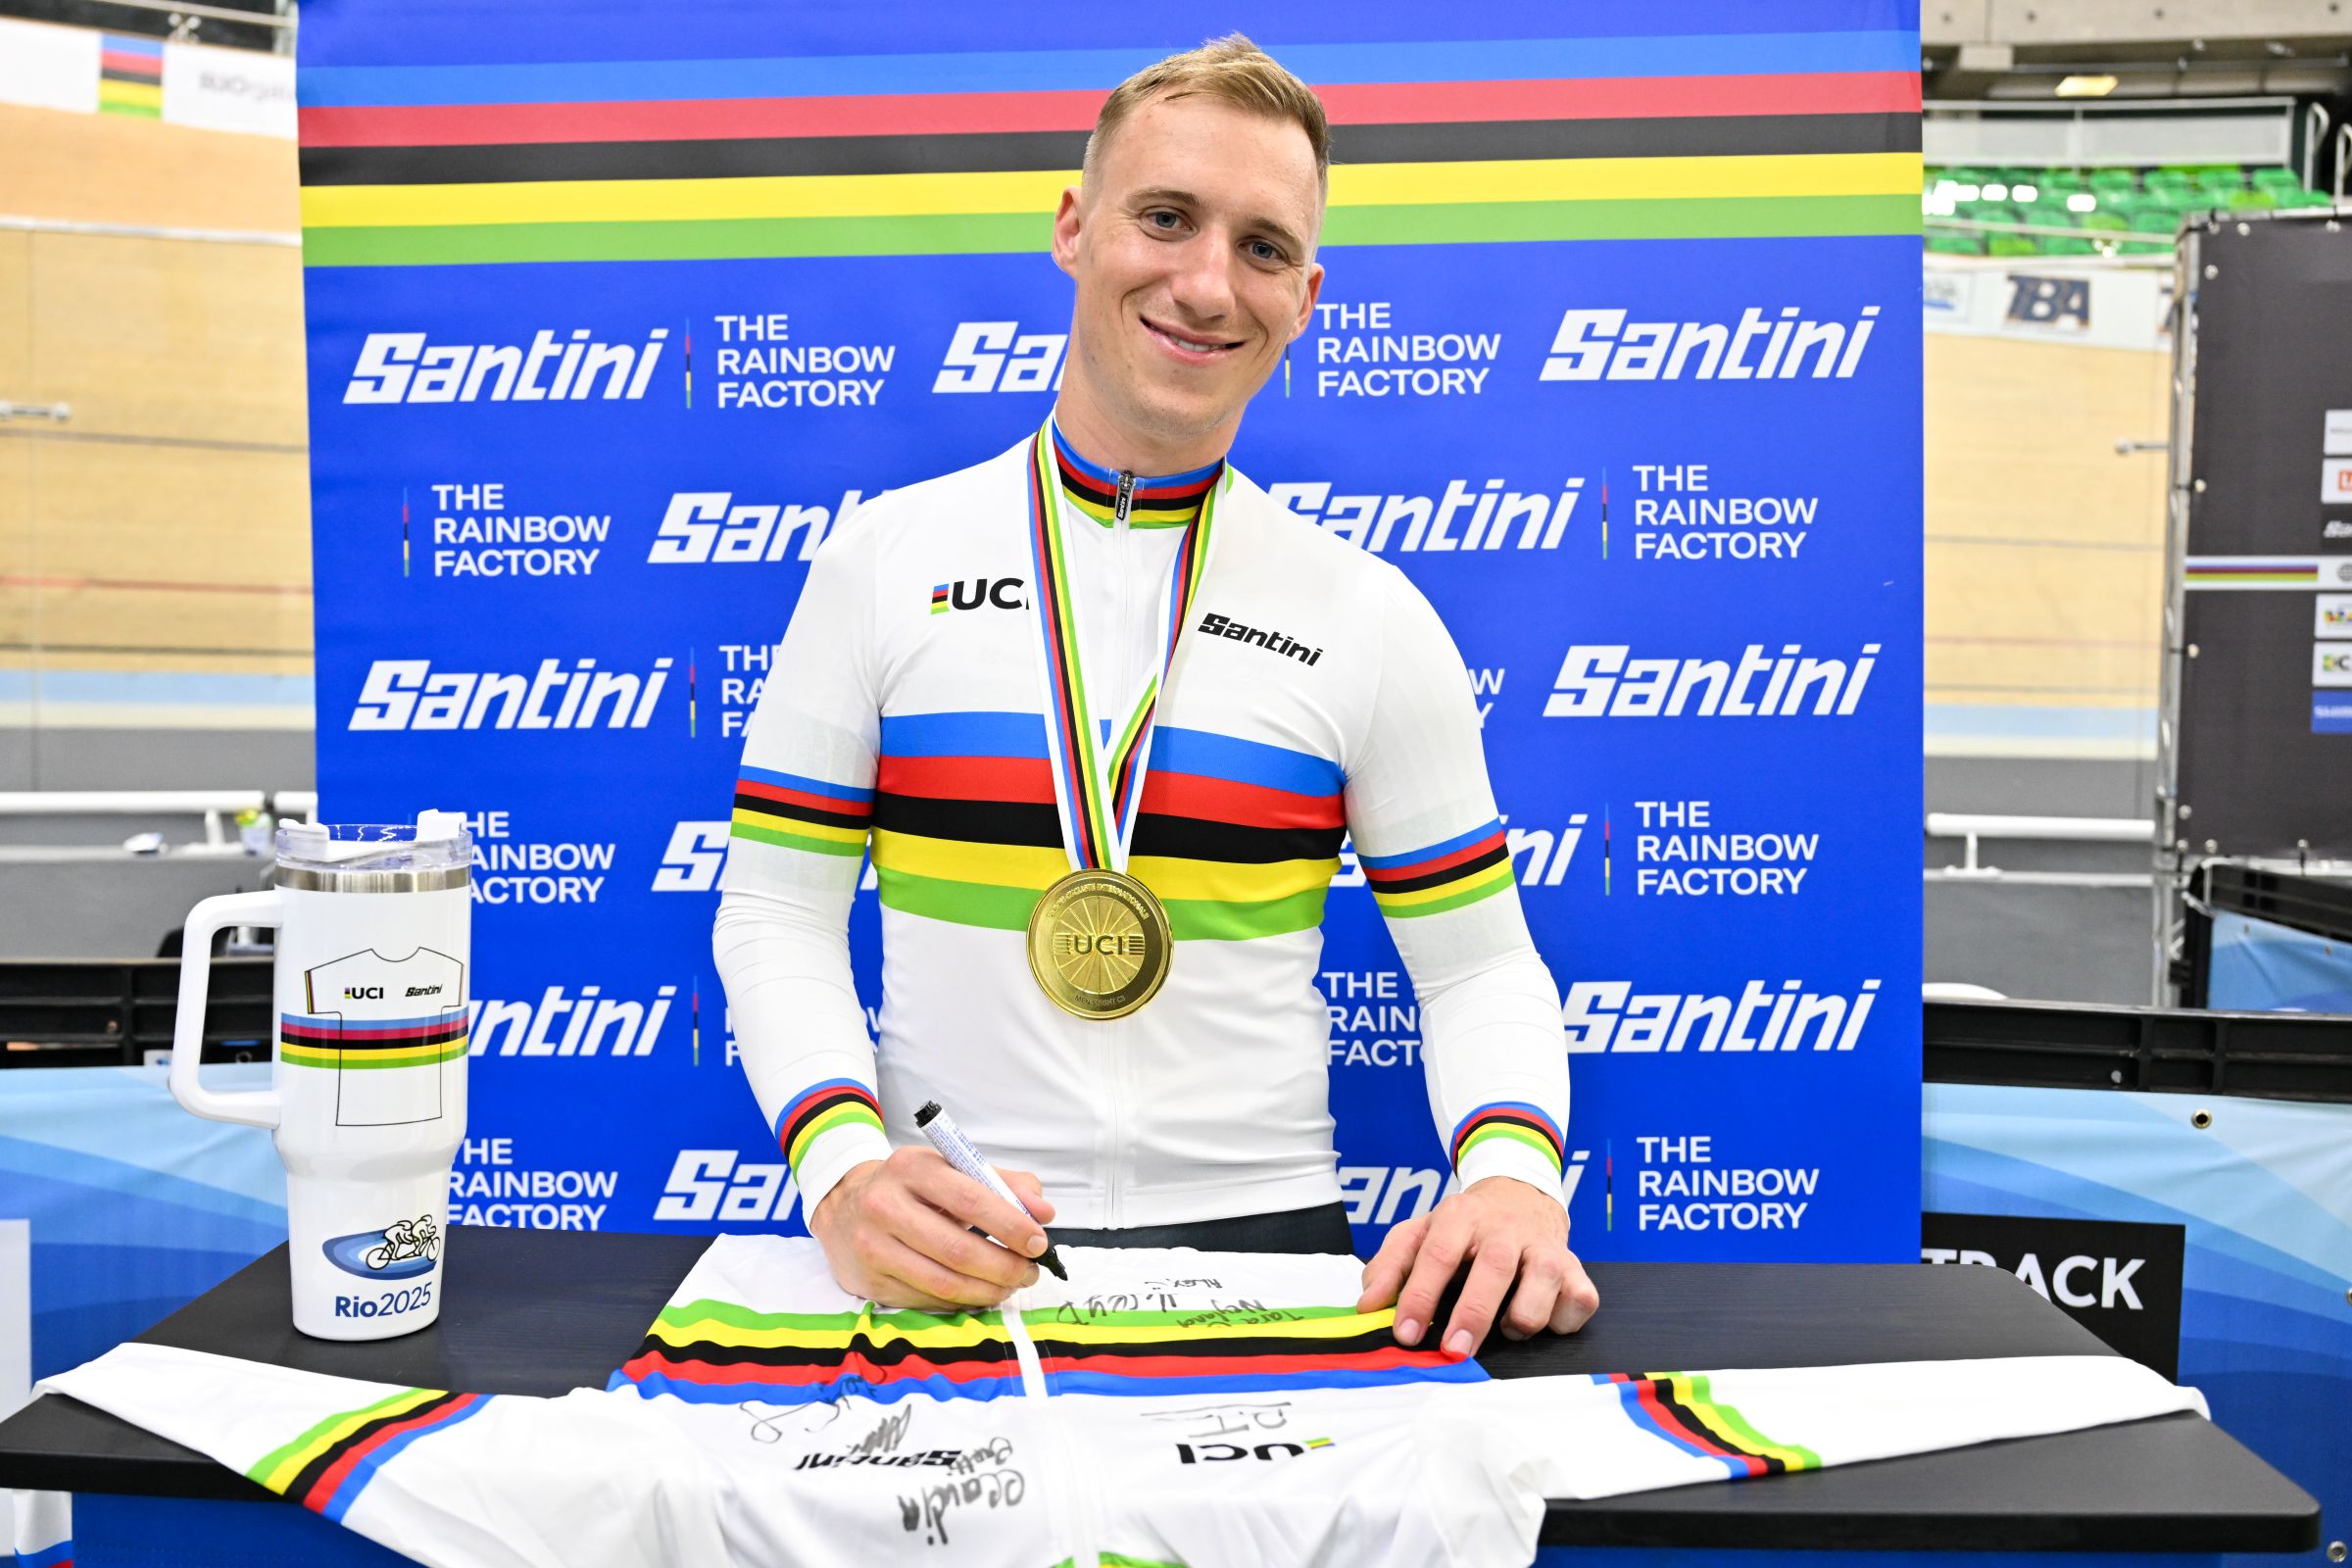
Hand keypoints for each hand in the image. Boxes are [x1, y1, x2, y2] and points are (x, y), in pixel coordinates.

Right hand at [809, 1146, 1057, 1310]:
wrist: (844, 1205)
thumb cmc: (912, 1188)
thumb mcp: (952, 1170)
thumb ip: (1004, 1184)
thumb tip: (1043, 1213)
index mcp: (913, 1168)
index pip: (971, 1199)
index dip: (1011, 1225)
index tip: (1038, 1242)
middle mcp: (885, 1205)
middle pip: (958, 1249)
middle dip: (1004, 1266)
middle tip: (1029, 1272)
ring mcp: (873, 1246)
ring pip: (943, 1282)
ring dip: (987, 1290)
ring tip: (1009, 1285)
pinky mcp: (869, 1281)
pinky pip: (927, 1299)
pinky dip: (961, 1301)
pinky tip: (977, 1292)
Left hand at [1356, 1175, 1597, 1357]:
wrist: (1520, 1196)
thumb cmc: (1464, 1228)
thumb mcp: (1419, 1234)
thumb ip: (1389, 1266)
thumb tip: (1369, 1306)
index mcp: (1461, 1216)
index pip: (1437, 1255)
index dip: (1420, 1296)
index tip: (1406, 1334)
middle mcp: (1507, 1228)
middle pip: (1493, 1270)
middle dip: (1473, 1315)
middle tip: (1454, 1352)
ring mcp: (1546, 1247)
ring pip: (1542, 1287)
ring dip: (1522, 1318)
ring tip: (1506, 1325)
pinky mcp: (1577, 1268)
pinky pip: (1577, 1303)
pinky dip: (1560, 1321)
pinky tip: (1542, 1315)